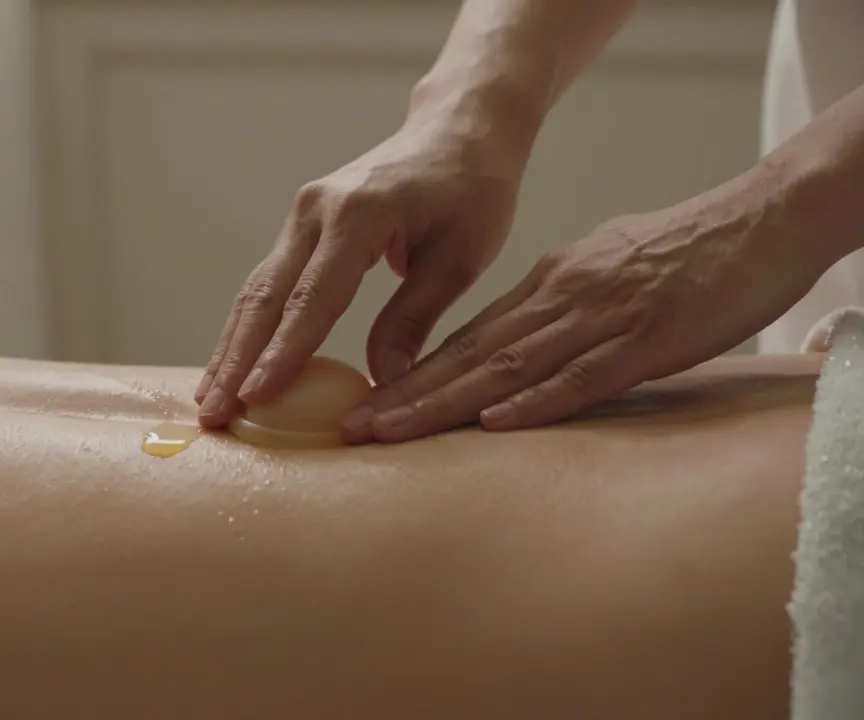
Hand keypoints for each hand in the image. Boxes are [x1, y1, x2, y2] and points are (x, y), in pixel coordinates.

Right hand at [195, 113, 525, 426]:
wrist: (459, 129)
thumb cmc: (472, 191)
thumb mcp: (460, 259)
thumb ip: (413, 319)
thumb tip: (382, 384)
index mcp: (359, 215)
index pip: (312, 298)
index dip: (282, 353)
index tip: (255, 397)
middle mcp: (316, 210)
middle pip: (266, 296)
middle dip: (237, 360)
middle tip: (214, 414)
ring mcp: (302, 214)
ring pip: (256, 291)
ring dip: (230, 347)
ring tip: (209, 401)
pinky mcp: (300, 224)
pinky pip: (267, 282)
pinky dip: (247, 326)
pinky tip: (230, 364)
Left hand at [342, 173, 829, 442]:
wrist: (759, 219)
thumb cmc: (683, 253)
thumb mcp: (602, 274)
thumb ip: (556, 312)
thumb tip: (514, 350)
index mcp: (548, 286)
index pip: (468, 340)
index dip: (413, 377)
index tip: (367, 407)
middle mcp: (560, 299)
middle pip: (470, 356)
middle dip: (407, 397)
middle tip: (353, 429)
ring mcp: (601, 318)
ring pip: (509, 367)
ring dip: (445, 403)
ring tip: (391, 432)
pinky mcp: (649, 338)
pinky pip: (585, 375)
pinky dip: (538, 400)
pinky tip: (495, 421)